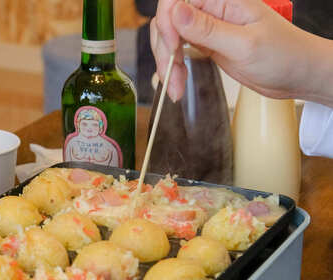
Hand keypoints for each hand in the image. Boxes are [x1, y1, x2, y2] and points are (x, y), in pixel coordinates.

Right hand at [150, 0, 330, 103]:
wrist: (296, 73)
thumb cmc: (282, 55)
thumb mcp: (243, 44)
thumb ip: (207, 30)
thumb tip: (176, 12)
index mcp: (222, 0)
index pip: (177, 0)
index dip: (168, 23)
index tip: (174, 49)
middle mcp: (212, 11)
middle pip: (168, 21)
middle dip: (164, 51)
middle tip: (172, 78)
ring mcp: (207, 29)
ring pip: (170, 39)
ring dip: (167, 64)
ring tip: (176, 89)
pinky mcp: (206, 46)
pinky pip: (179, 53)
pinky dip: (174, 70)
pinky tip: (178, 85)